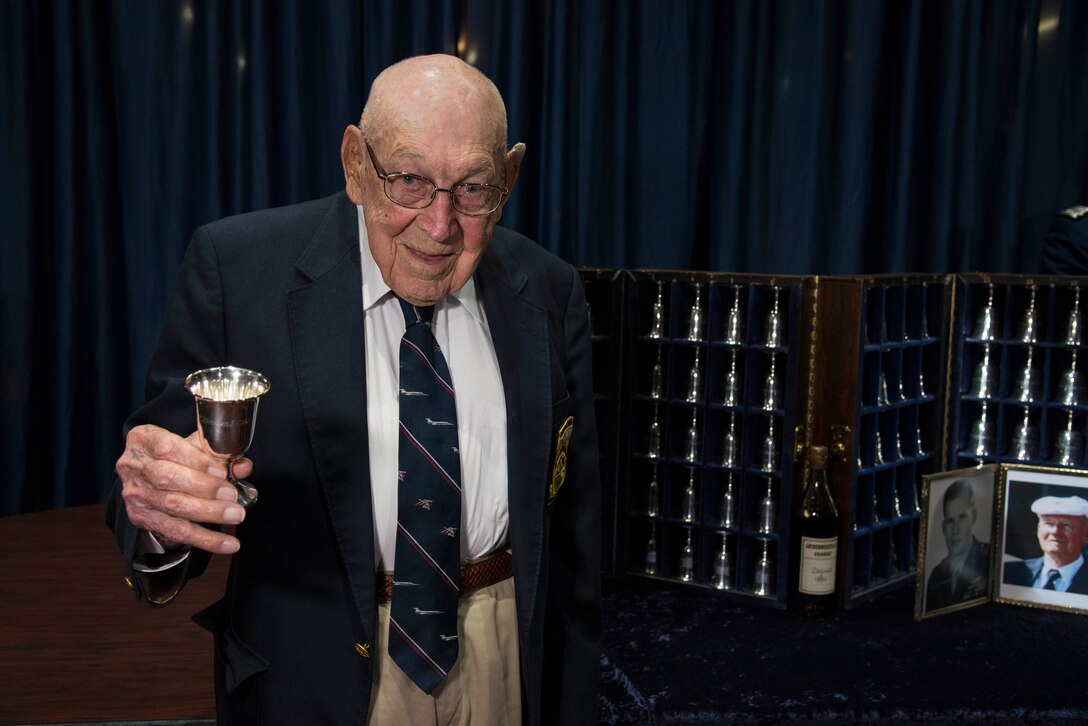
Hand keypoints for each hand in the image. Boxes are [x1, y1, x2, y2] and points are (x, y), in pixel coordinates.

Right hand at [116, 424, 252, 554]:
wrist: (150, 473)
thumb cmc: (176, 454)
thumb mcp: (195, 446)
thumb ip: (219, 453)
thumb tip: (243, 466)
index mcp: (144, 438)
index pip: (168, 448)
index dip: (196, 460)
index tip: (221, 471)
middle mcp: (134, 465)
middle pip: (167, 478)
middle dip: (204, 488)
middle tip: (233, 496)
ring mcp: (135, 493)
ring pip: (173, 506)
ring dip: (208, 513)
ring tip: (236, 515)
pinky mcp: (141, 517)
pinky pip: (175, 531)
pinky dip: (204, 538)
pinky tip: (226, 544)